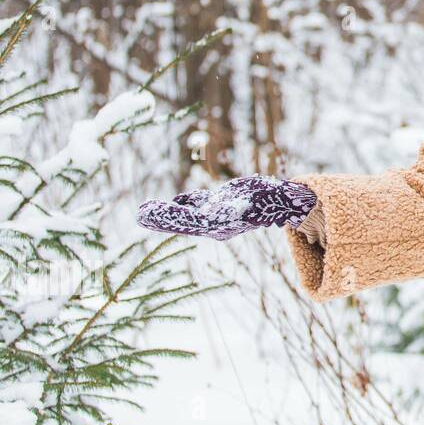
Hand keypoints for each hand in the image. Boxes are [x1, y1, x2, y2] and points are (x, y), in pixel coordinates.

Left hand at [137, 175, 317, 241]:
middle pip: (184, 221)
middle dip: (162, 218)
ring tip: (144, 210)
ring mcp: (216, 215)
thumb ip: (234, 207)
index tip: (149, 214)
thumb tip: (211, 213)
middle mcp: (215, 223)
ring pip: (186, 215)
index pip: (190, 222)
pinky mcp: (219, 207)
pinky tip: (173, 201)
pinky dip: (183, 204)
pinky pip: (197, 207)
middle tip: (139, 213)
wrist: (283, 202)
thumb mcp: (252, 201)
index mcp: (222, 223)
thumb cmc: (270, 200)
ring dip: (167, 213)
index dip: (169, 218)